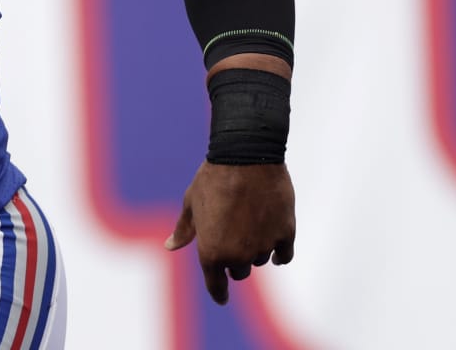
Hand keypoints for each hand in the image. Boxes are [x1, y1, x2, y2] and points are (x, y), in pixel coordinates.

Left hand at [165, 161, 295, 304]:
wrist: (245, 156)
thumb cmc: (212, 178)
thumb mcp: (191, 203)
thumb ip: (184, 230)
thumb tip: (170, 246)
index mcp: (211, 251)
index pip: (216, 285)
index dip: (219, 294)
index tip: (222, 298)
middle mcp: (237, 255)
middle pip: (239, 272)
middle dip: (235, 261)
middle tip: (232, 236)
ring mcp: (263, 246)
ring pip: (259, 260)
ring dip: (254, 249)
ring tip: (247, 220)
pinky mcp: (285, 234)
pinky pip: (283, 255)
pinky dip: (278, 252)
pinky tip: (274, 245)